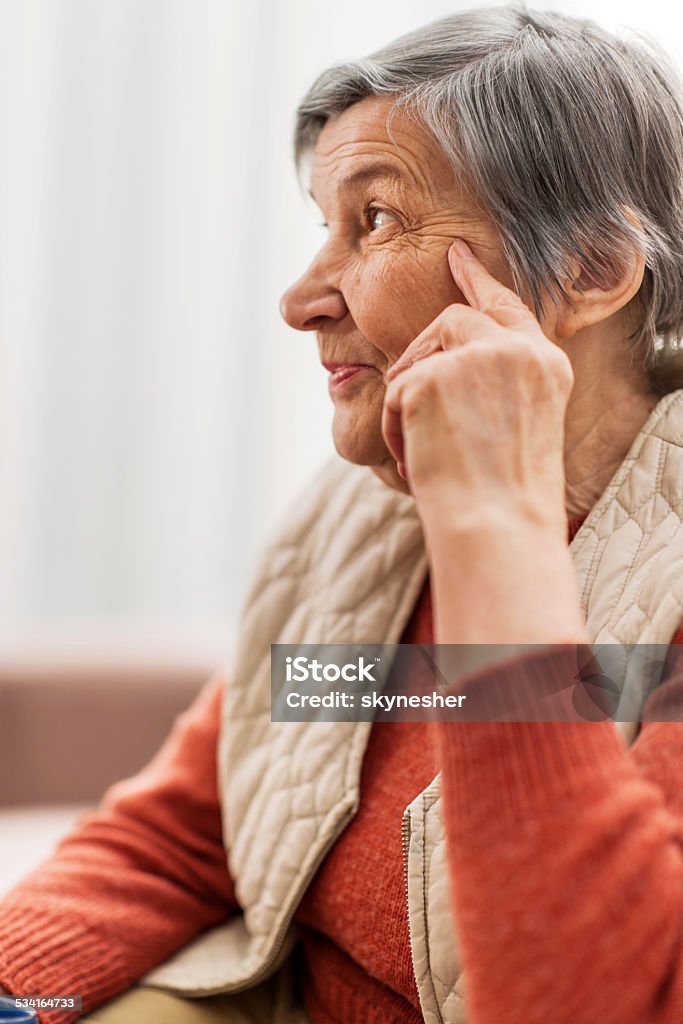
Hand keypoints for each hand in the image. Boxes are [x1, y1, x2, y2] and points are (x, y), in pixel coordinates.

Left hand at [382, 239, 573, 536]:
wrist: (498, 528)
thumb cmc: (505, 498)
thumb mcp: (516, 428)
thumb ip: (492, 384)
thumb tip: (439, 370)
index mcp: (546, 365)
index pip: (508, 305)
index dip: (479, 279)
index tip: (458, 256)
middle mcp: (517, 350)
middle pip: (453, 319)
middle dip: (422, 351)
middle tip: (405, 387)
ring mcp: (476, 357)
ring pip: (419, 358)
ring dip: (409, 402)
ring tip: (427, 450)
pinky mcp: (433, 374)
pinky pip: (396, 391)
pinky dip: (396, 427)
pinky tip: (419, 458)